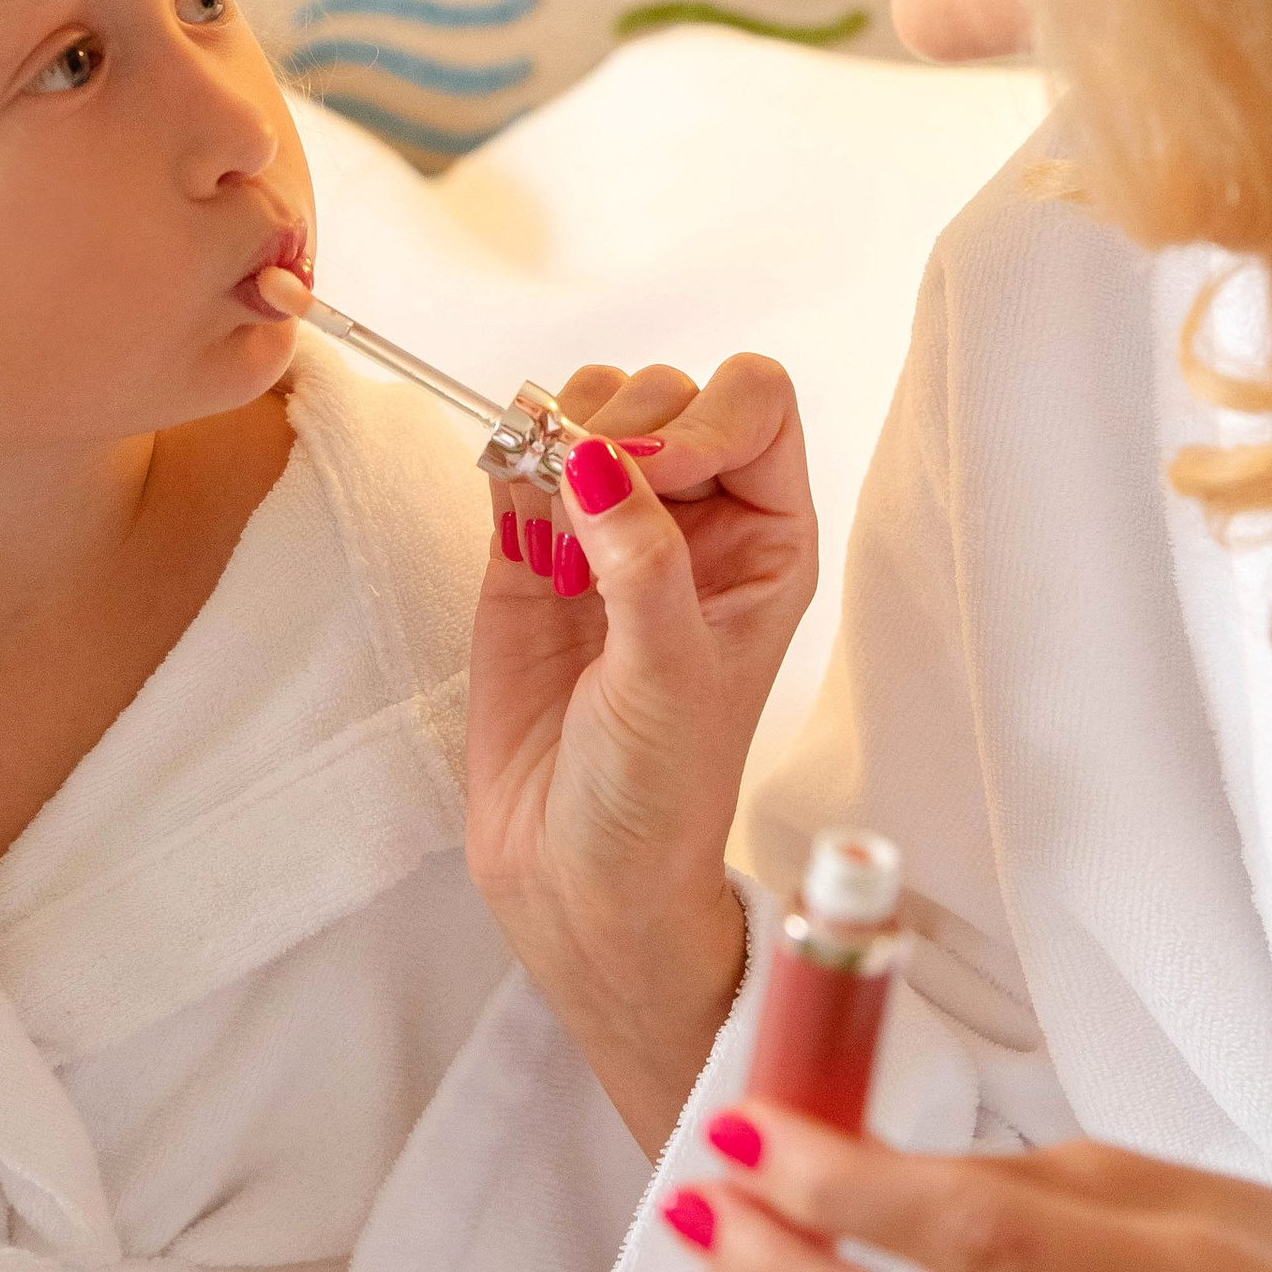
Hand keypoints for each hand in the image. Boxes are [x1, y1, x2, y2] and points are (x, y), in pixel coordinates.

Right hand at [469, 355, 816, 1151]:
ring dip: (556, 435)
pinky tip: (513, 520)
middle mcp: (696, 524)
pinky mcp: (529, 551)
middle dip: (619, 422)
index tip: (649, 472)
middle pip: (666, 393)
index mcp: (766, 544)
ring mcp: (608, 533)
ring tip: (548, 526)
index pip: (754, 409)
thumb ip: (642, 560)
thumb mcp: (670, 678)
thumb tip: (592, 451)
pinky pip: (518, 458)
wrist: (578, 877)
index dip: (701, 418)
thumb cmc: (659, 798)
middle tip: (583, 509)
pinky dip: (506, 459)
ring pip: (588, 411)